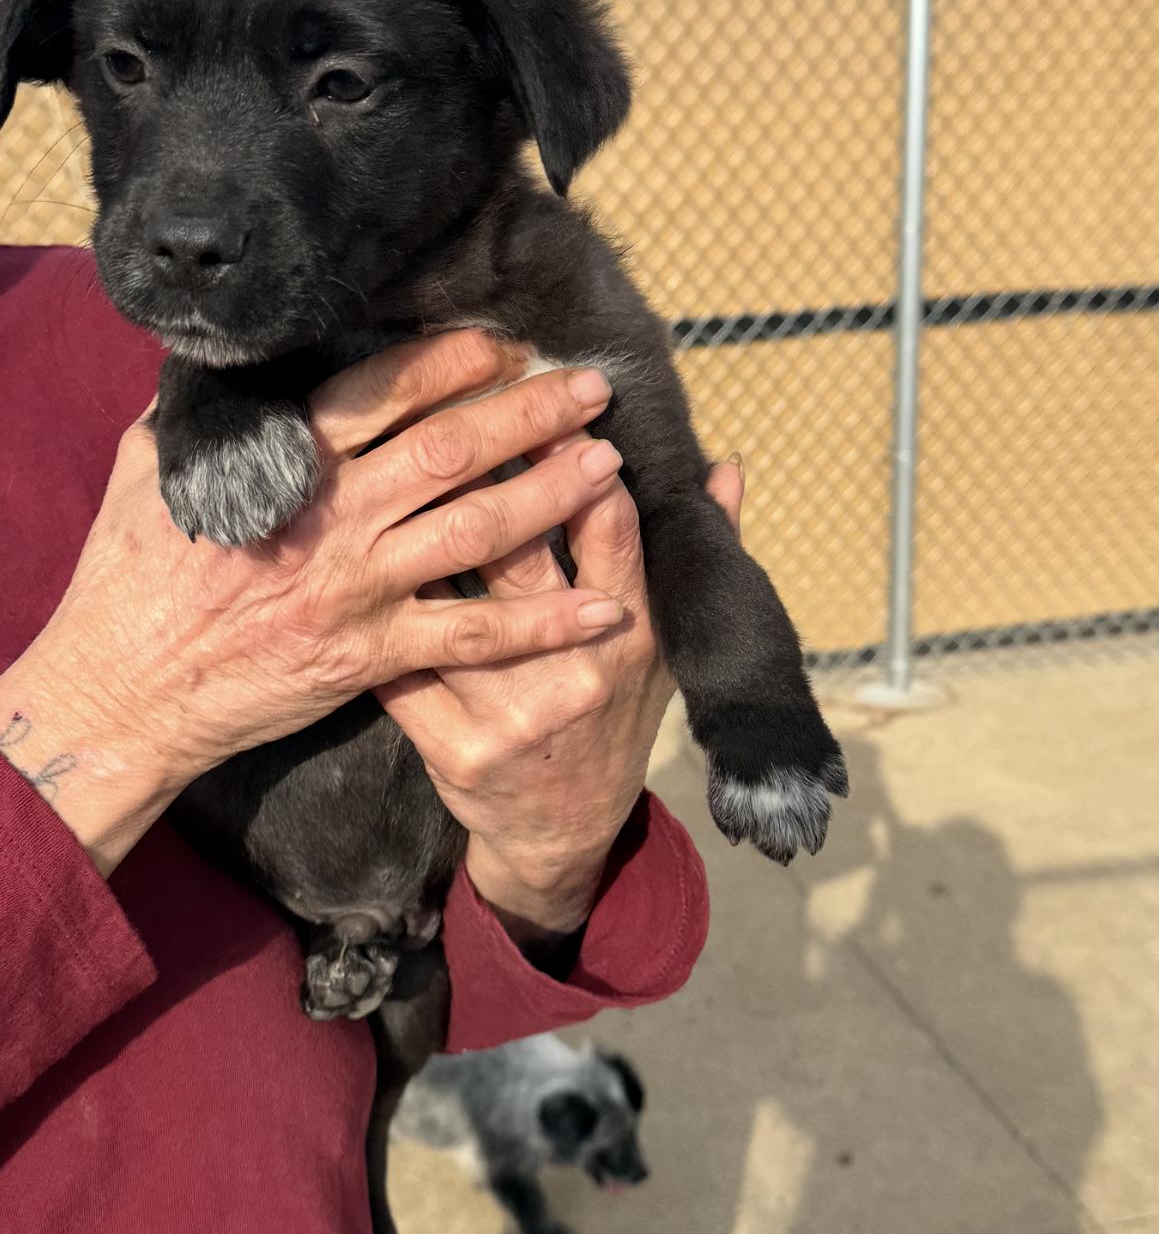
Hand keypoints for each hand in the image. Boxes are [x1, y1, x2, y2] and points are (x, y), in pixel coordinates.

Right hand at [0, 332, 629, 875]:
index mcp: (285, 463)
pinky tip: (603, 610)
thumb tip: (240, 361)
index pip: (381, 393)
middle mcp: (333, 518)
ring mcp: (358, 588)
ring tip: (608, 464)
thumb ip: (211, 414)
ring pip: (477, 531)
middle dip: (530, 411)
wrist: (127, 688)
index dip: (451, 362)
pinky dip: (544, 624)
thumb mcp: (152, 468)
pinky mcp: (372, 655)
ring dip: (552, 494)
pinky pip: (474, 635)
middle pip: (451, 450)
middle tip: (591, 387)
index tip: (503, 342)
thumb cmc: (134, 575)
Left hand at [380, 452, 745, 940]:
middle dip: (482, 475)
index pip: (610, 528)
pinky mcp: (456, 748)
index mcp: (631, 634)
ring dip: (413, 538)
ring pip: (447, 601)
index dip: (576, 459)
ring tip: (388, 479)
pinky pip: (402, 662)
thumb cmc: (613, 720)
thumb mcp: (667, 648)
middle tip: (450, 412)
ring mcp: (512, 713)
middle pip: (516, 550)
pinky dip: (379, 616)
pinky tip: (357, 568)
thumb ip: (693, 556)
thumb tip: (725, 467)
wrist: (561, 834)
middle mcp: (575, 672)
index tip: (549, 399)